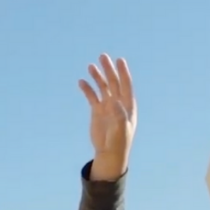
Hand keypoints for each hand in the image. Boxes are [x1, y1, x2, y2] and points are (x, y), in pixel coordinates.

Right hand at [78, 54, 136, 180]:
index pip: (126, 84)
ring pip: (102, 87)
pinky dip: (87, 89)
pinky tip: (81, 82)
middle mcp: (118, 102)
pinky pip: (92, 96)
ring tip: (90, 66)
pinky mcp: (97, 111)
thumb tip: (115, 102)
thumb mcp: (121, 130)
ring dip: (97, 76)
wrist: (109, 153)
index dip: (123, 72)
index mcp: (128, 105)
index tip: (120, 60)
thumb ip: (119, 116)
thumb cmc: (119, 143)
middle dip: (109, 69)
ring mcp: (107, 106)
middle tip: (103, 56)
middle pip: (113, 82)